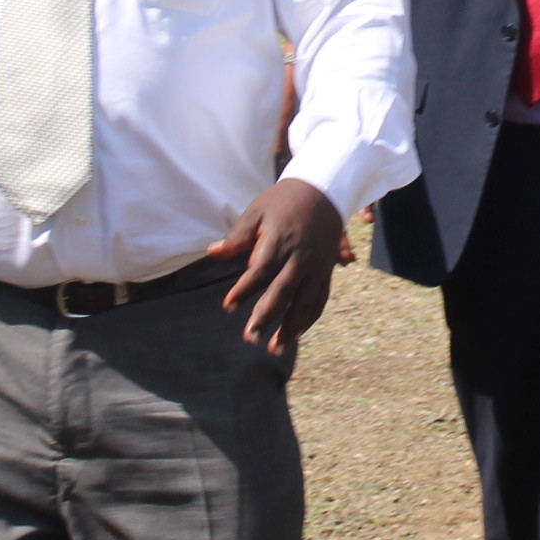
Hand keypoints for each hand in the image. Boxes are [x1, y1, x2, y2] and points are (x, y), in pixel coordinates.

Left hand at [210, 178, 341, 356]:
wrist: (324, 190)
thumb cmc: (283, 201)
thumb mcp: (257, 211)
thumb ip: (237, 236)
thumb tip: (212, 252)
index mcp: (280, 242)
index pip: (260, 272)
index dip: (244, 291)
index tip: (228, 306)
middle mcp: (300, 258)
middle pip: (282, 293)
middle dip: (266, 318)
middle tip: (250, 339)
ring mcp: (317, 267)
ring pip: (305, 303)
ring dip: (291, 329)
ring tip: (275, 349)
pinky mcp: (326, 271)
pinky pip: (319, 300)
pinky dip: (308, 319)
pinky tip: (295, 334)